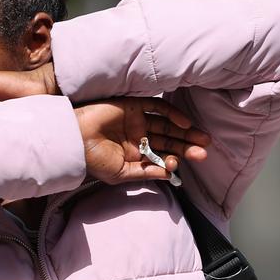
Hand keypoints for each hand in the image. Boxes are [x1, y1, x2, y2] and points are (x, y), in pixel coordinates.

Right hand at [74, 97, 209, 183]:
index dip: (174, 159)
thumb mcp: (121, 173)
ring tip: (202, 139)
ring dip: (184, 132)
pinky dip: (172, 114)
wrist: (75, 139)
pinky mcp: (133, 106)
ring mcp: (136, 121)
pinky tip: (184, 123)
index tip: (181, 164)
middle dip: (186, 146)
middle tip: (204, 152)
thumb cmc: (93, 159)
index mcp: (134, 154)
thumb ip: (146, 172)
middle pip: (168, 140)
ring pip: (166, 125)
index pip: (161, 155)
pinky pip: (157, 107)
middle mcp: (138, 137)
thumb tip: (171, 174)